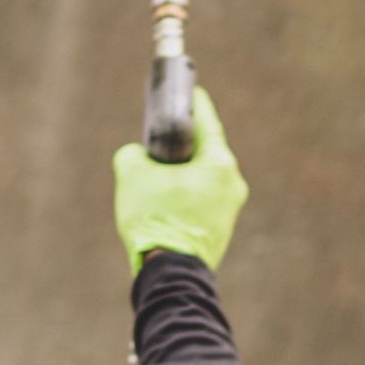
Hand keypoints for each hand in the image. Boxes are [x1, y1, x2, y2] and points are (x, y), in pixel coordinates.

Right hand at [112, 86, 248, 274]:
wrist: (170, 273)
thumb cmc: (156, 219)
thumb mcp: (133, 176)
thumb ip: (132, 155)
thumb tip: (138, 157)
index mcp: (219, 164)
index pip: (207, 122)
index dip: (194, 104)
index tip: (190, 91)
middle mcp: (232, 184)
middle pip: (205, 153)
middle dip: (183, 146)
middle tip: (161, 139)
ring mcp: (230, 209)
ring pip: (203, 179)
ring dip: (181, 175)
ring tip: (155, 178)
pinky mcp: (222, 230)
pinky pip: (202, 201)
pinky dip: (185, 196)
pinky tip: (163, 204)